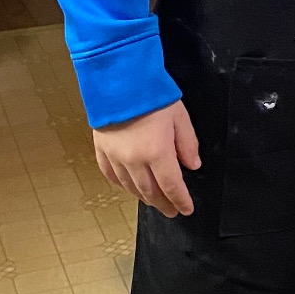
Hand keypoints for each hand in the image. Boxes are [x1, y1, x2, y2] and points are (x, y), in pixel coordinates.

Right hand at [94, 101, 200, 217]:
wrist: (118, 82)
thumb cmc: (152, 96)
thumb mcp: (180, 117)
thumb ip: (188, 144)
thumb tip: (192, 165)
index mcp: (157, 153)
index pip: (172, 186)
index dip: (180, 201)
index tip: (186, 210)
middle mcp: (135, 161)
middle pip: (150, 191)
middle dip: (163, 203)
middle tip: (171, 211)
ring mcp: (116, 157)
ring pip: (131, 187)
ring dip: (144, 197)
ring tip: (154, 201)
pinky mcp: (102, 150)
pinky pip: (111, 175)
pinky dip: (122, 185)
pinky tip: (128, 187)